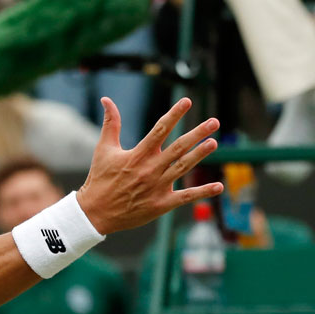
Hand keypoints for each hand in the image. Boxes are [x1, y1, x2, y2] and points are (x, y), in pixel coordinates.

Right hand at [76, 97, 223, 234]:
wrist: (95, 213)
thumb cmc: (100, 179)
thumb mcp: (104, 149)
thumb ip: (111, 123)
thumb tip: (107, 100)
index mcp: (138, 155)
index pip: (160, 129)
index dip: (174, 115)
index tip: (187, 101)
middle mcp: (150, 169)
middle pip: (178, 148)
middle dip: (197, 134)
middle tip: (214, 122)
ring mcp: (158, 187)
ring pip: (183, 167)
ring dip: (200, 155)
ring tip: (214, 143)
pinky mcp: (162, 204)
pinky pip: (186, 197)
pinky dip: (203, 192)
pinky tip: (218, 186)